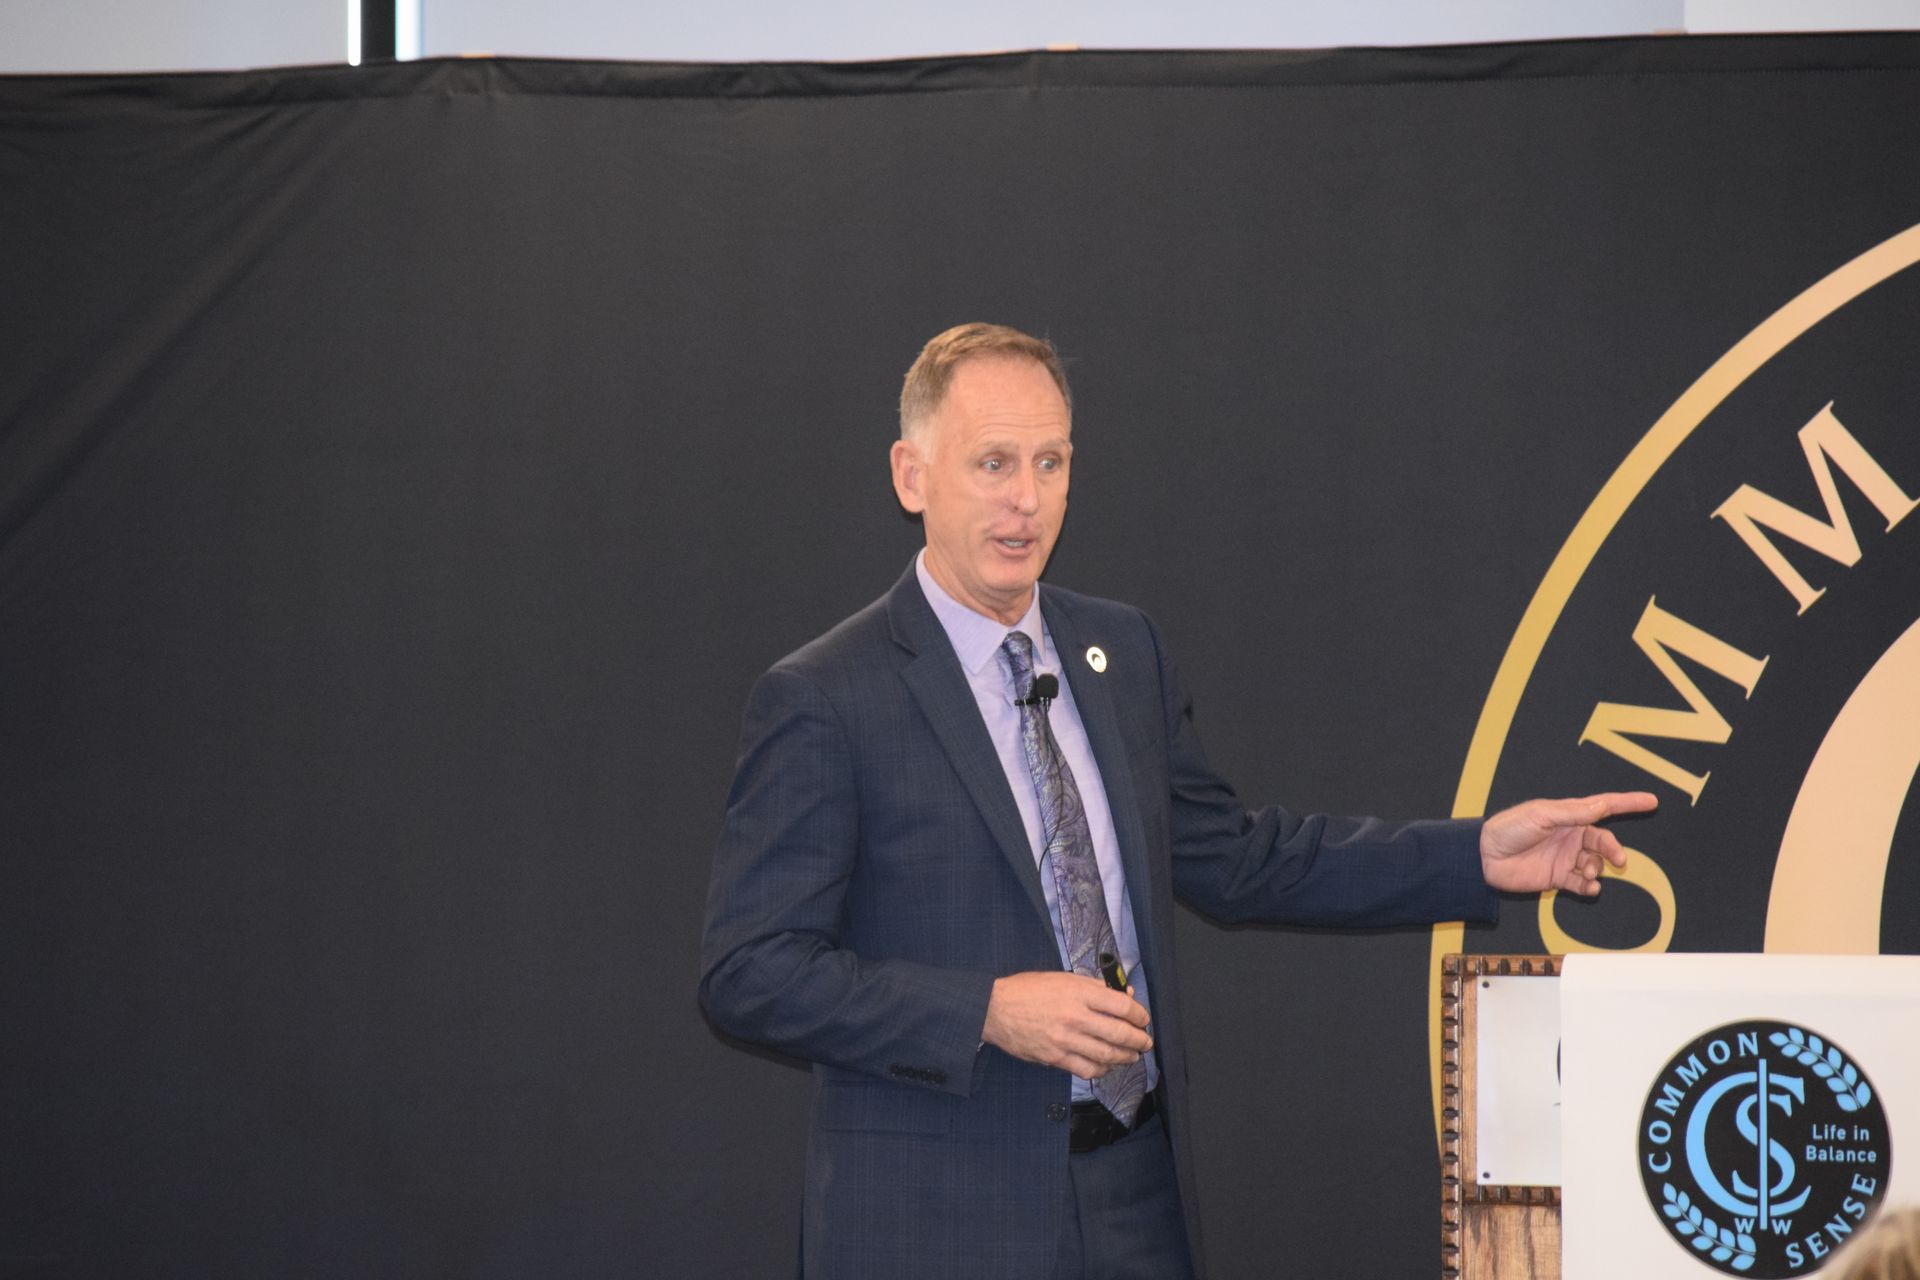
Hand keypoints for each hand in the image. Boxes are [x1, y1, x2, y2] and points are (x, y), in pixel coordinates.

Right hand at [982, 971, 1151, 1079]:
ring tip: (1131, 1056)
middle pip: (1119, 1033)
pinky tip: (1106, 1065)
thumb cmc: (1029, 990)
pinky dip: (1102, 1069)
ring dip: (1125, 1057)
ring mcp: (1065, 1040)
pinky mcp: (1055, 1058)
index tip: (1143, 1019)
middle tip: (1145, 1042)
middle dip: (1139, 1040)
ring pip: (1107, 1055)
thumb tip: (1124, 995)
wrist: (996, 1008)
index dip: (1139, 1014)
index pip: (1122, 1006)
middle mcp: (1075, 1016)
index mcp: (1079, 992)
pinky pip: (1087, 1069)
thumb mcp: (1063, 978)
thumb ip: (1095, 987)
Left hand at [1480, 791, 1657, 895]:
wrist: (1484, 857)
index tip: (1651, 801)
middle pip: (1603, 841)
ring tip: (1588, 872)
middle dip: (1614, 849)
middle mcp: (1570, 835)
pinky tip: (1590, 887)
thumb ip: (1572, 813)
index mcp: (1568, 815)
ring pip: (1595, 863)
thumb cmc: (1509, 828)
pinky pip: (1582, 883)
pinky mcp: (1558, 878)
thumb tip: (1602, 804)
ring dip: (1598, 869)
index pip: (1603, 806)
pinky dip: (1590, 886)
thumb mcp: (1541, 815)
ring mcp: (1565, 857)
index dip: (1628, 803)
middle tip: (1619, 859)